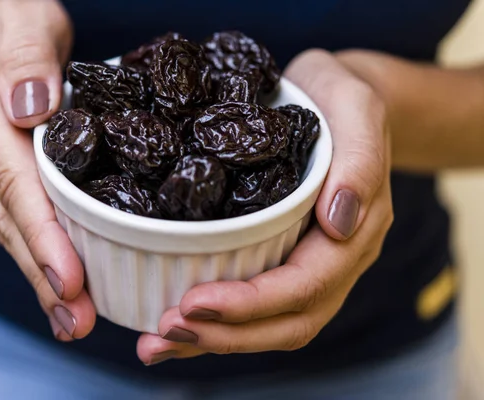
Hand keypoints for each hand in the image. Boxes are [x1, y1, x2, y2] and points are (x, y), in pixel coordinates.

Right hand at [0, 0, 93, 339]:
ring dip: (36, 276)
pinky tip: (52, 284)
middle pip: (5, 218)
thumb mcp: (25, 20)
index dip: (43, 235)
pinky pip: (2, 216)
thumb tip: (30, 107)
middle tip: (78, 321)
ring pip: (1, 226)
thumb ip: (28, 57)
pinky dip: (29, 251)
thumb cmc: (5, 20)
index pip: (14, 181)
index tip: (71, 280)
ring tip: (72, 319)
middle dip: (42, 274)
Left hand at [137, 49, 393, 364]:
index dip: (251, 304)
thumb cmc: (340, 97)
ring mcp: (310, 264)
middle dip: (225, 334)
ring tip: (157, 342)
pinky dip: (215, 324)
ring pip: (270, 325)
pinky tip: (173, 328)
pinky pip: (255, 305)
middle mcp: (334, 260)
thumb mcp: (355, 107)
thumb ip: (360, 162)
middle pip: (286, 321)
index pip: (305, 287)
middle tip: (165, 330)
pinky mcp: (282, 257)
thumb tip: (338, 225)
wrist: (333, 98)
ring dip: (213, 340)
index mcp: (355, 231)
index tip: (194, 304)